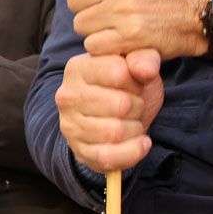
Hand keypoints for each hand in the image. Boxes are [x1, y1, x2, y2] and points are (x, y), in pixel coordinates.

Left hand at [47, 0, 212, 59]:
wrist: (202, 8)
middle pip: (73, 1)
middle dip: (90, 5)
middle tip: (118, 3)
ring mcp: (125, 6)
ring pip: (81, 24)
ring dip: (97, 27)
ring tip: (123, 19)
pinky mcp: (131, 35)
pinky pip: (93, 45)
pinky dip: (106, 45)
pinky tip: (125, 36)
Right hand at [57, 50, 164, 172]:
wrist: (116, 115)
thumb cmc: (126, 85)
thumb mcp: (138, 64)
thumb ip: (144, 57)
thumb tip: (145, 69)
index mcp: (78, 67)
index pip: (118, 73)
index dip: (136, 79)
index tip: (134, 81)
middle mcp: (67, 96)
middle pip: (120, 105)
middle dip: (138, 106)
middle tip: (134, 105)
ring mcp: (70, 126)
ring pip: (116, 132)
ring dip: (135, 128)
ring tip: (132, 121)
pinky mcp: (79, 151)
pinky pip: (109, 157)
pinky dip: (133, 152)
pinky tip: (140, 143)